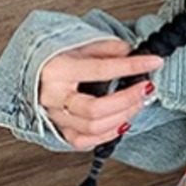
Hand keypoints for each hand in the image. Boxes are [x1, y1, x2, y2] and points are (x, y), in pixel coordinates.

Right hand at [37, 38, 164, 151]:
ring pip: (92, 127)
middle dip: (128, 99)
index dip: (131, 67)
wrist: (32, 71)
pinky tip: (122, 123)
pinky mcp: (58, 129)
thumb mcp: (79, 44)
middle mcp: (54, 96)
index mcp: (58, 70)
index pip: (101, 69)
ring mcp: (54, 116)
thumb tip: (131, 52)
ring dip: (122, 117)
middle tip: (147, 89)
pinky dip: (106, 135)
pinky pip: (82, 141)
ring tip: (138, 103)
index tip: (153, 62)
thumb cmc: (53, 57)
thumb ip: (106, 48)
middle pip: (96, 108)